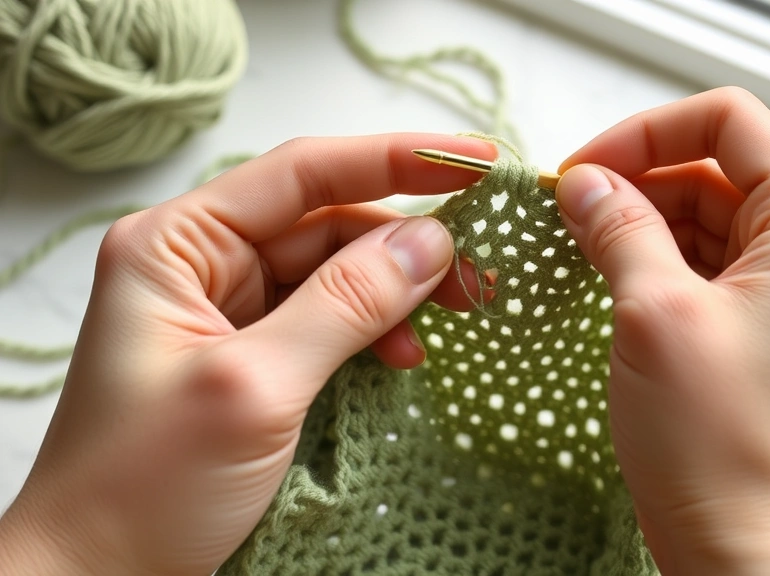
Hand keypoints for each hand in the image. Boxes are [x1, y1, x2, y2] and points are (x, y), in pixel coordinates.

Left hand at [0, 134, 495, 574]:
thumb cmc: (142, 488)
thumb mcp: (254, 387)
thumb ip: (345, 304)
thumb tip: (431, 242)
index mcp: (176, 245)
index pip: (303, 175)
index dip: (395, 159)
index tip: (475, 161)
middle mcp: (203, 265)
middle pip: (328, 222)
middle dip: (406, 241)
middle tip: (478, 268)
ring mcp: (230, 312)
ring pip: (338, 272)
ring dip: (397, 291)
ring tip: (449, 316)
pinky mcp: (256, 356)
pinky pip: (332, 320)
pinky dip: (376, 331)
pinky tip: (402, 354)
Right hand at [555, 88, 769, 574]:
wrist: (738, 539)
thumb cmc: (715, 438)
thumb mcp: (654, 311)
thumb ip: (619, 227)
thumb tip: (582, 180)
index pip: (729, 122)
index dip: (649, 132)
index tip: (585, 168)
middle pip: (708, 167)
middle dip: (633, 179)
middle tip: (564, 210)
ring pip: (696, 214)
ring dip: (632, 220)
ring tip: (573, 243)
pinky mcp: (747, 320)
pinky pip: (693, 260)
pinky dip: (644, 257)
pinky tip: (598, 270)